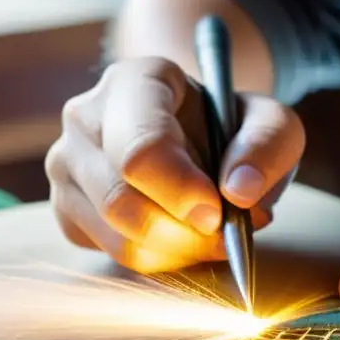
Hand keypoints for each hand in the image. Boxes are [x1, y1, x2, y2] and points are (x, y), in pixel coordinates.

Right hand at [45, 57, 304, 272]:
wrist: (201, 135)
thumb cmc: (234, 127)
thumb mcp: (273, 123)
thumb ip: (267, 146)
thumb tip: (240, 191)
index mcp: (135, 81)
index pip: (141, 148)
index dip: (181, 191)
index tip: (217, 213)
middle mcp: (86, 117)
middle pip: (119, 199)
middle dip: (182, 231)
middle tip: (225, 231)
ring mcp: (66, 164)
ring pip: (115, 234)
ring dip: (176, 249)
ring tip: (212, 231)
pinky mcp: (66, 208)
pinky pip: (110, 253)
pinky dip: (158, 257)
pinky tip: (182, 234)